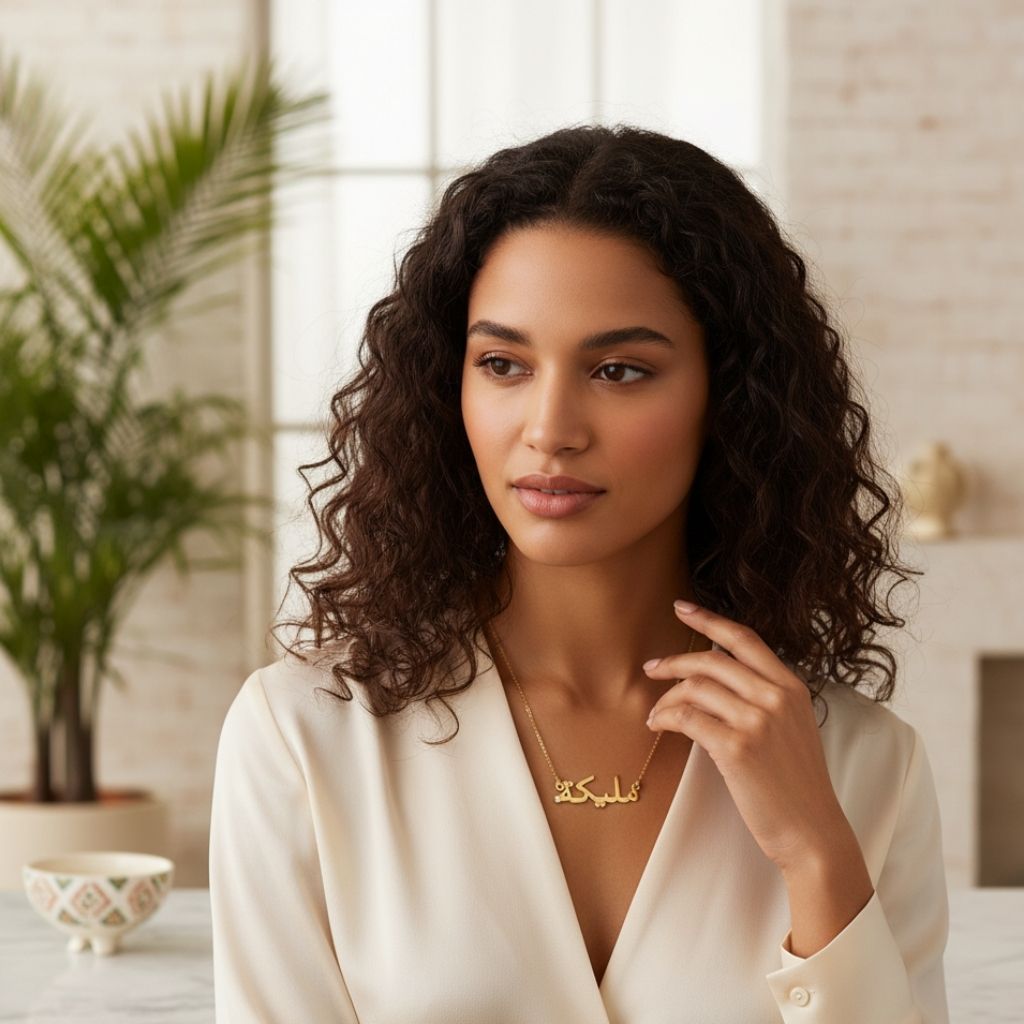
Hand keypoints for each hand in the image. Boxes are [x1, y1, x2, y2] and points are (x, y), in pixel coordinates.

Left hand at [643, 600, 858, 876]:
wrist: (812, 831)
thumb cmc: (796, 784)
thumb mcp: (792, 728)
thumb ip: (763, 697)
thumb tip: (713, 677)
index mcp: (791, 687)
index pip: (745, 639)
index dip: (709, 619)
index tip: (681, 607)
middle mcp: (775, 697)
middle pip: (711, 659)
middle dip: (674, 661)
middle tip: (652, 669)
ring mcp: (757, 721)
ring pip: (695, 687)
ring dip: (666, 698)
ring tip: (656, 714)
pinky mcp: (737, 747)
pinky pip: (687, 717)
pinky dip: (666, 718)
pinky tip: (658, 725)